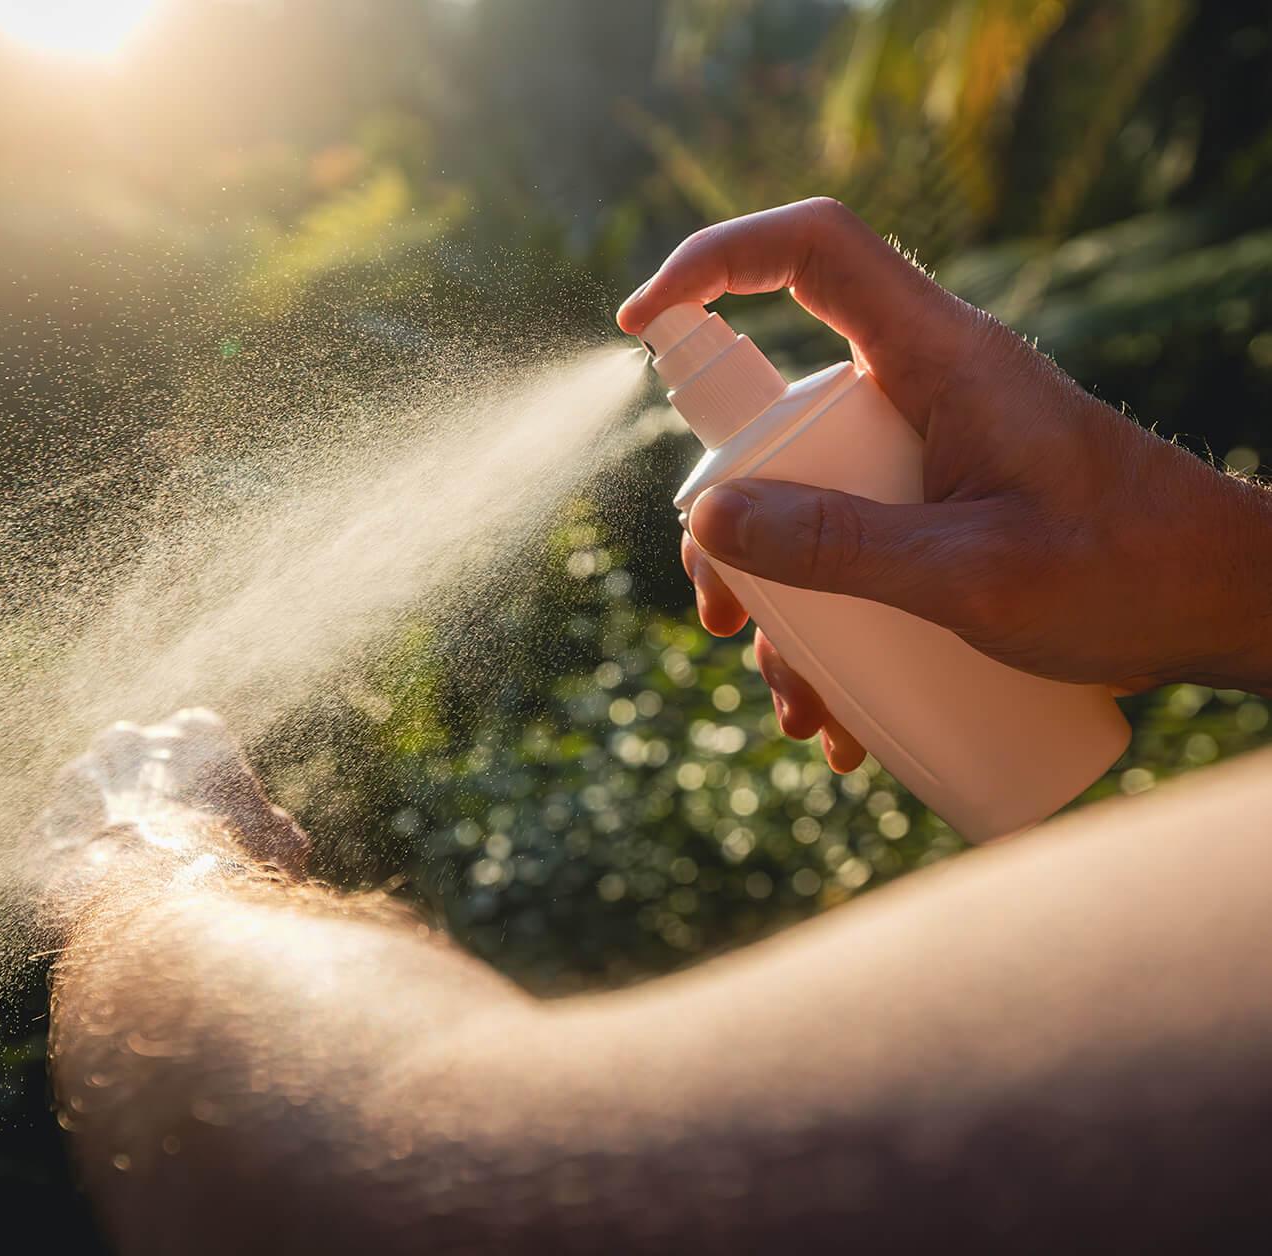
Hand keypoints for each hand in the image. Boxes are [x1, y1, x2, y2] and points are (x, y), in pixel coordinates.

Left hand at [35, 708, 310, 927]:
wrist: (163, 913)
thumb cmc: (234, 871)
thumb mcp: (280, 849)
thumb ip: (276, 833)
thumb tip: (282, 840)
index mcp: (193, 734)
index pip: (199, 737)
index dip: (208, 780)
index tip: (216, 815)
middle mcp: (127, 743)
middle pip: (135, 758)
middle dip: (146, 790)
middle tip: (169, 842)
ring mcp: (76, 785)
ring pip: (88, 798)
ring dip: (104, 827)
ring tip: (132, 881)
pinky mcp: (39, 834)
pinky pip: (57, 851)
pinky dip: (74, 873)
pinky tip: (101, 906)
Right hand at [617, 198, 1271, 767]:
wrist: (1233, 611)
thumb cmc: (1133, 576)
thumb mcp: (973, 576)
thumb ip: (840, 545)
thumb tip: (709, 518)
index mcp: (938, 359)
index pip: (811, 252)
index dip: (713, 262)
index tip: (639, 324)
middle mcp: (925, 391)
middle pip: (782, 420)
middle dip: (731, 528)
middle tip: (722, 617)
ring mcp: (934, 453)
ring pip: (811, 501)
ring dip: (784, 604)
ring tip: (799, 704)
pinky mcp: (949, 508)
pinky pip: (858, 547)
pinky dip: (835, 626)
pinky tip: (843, 714)